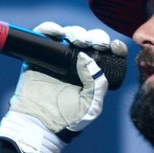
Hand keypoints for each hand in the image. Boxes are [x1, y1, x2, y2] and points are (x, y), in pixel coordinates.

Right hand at [0, 23, 127, 152]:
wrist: (40, 124)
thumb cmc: (68, 119)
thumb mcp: (92, 104)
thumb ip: (97, 83)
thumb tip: (86, 57)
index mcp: (93, 73)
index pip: (108, 53)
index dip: (113, 46)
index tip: (114, 47)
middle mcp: (77, 62)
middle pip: (90, 39)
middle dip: (96, 37)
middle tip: (97, 44)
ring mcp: (57, 56)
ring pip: (69, 34)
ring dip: (77, 32)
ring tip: (79, 41)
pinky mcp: (38, 54)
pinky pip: (44, 35)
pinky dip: (50, 28)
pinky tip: (57, 32)